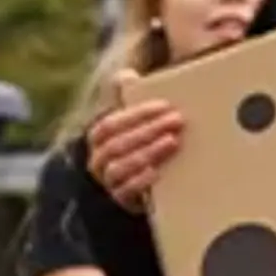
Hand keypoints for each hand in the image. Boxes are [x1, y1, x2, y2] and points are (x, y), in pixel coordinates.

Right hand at [86, 84, 186, 210]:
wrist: (151, 188)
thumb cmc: (145, 146)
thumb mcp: (140, 123)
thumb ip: (131, 97)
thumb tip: (126, 75)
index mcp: (99, 140)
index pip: (110, 124)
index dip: (135, 114)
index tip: (164, 106)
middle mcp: (99, 161)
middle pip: (117, 144)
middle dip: (148, 131)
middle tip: (177, 121)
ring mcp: (109, 182)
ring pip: (120, 166)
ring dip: (147, 152)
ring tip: (173, 142)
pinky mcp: (122, 200)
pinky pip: (125, 191)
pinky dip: (141, 180)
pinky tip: (158, 172)